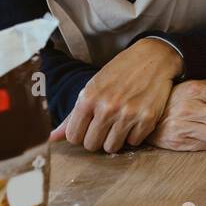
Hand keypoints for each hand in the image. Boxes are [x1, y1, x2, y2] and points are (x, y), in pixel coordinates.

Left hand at [51, 38, 181, 152]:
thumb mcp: (92, 87)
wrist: (153, 58)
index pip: (73, 137)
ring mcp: (128, 114)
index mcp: (88, 98)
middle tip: (106, 125)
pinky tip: (135, 119)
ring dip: (115, 139)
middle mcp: (107, 107)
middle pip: (91, 145)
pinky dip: (134, 134)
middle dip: (97, 138)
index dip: (81, 134)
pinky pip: (134, 142)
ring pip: (112, 147)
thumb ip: (73, 115)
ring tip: (120, 123)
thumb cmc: (119, 72)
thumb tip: (52, 138)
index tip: (89, 127)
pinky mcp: (147, 118)